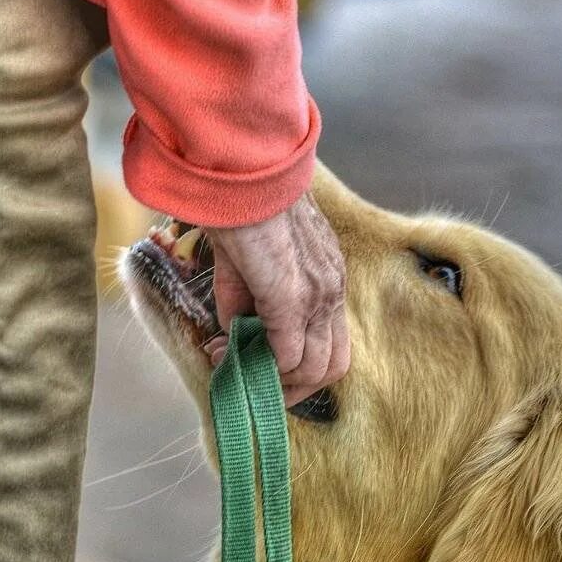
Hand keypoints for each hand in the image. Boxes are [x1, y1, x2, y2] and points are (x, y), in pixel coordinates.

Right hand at [204, 193, 349, 406]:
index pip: (332, 342)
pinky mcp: (292, 298)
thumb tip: (236, 335)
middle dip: (293, 388)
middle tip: (257, 386)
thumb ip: (248, 303)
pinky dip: (259, 365)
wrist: (241, 173)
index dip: (300, 367)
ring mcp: (317, 296)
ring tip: (239, 369)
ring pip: (315, 369)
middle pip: (333, 366)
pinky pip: (287, 355)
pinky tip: (227, 353)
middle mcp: (332, 290)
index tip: (260, 367)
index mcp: (329, 278)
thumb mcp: (250, 263)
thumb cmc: (243, 207)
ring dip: (276, 381)